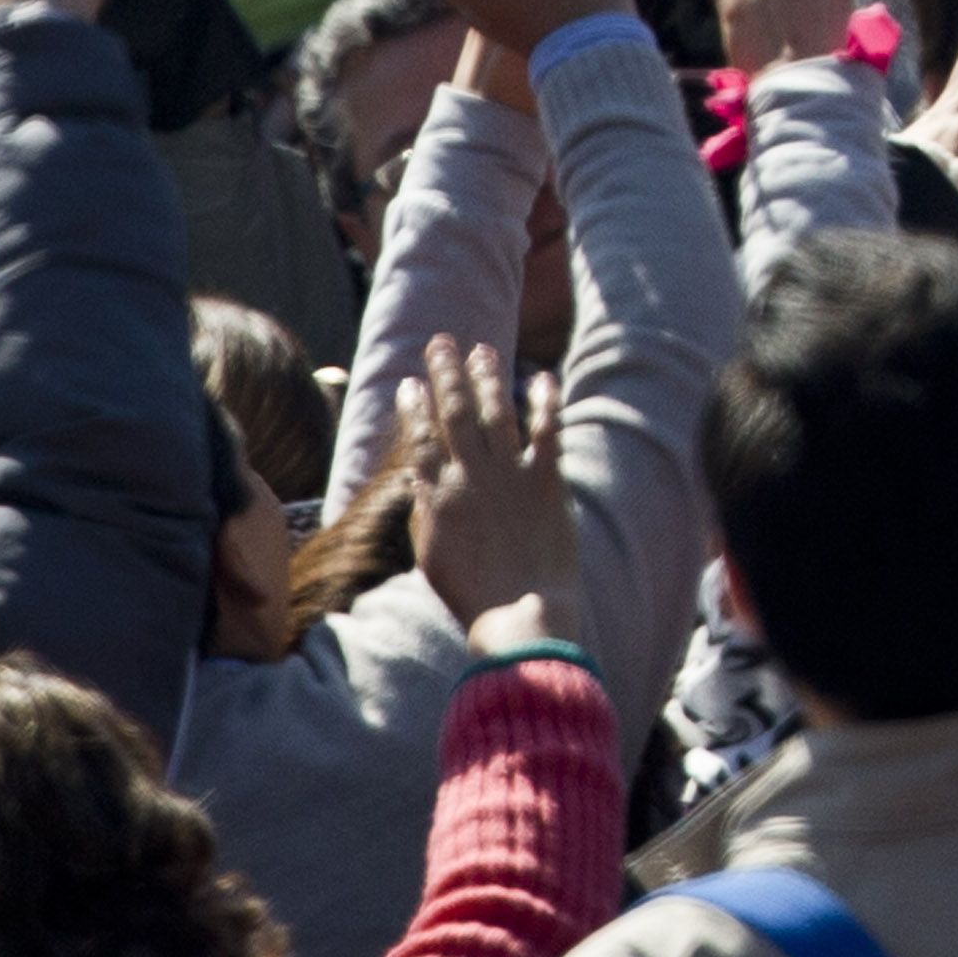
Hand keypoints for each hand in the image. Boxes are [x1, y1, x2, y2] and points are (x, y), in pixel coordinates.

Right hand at [404, 335, 576, 643]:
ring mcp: (510, 476)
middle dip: (446, 373)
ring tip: (482, 350)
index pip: (420, 440)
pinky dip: (545, 401)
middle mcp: (470, 477)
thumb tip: (419, 478)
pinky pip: (547, 430)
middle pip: (455, 412)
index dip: (415, 407)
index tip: (409, 382)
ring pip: (496, 412)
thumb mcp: (432, 555)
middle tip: (441, 341)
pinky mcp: (548, 482)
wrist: (519, 614)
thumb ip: (425, 511)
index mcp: (437, 497)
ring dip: (488, 377)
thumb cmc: (472, 594)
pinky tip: (544, 376)